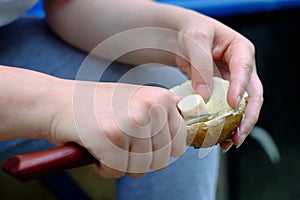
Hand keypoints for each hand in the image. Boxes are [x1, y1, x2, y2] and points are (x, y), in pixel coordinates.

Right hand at [48, 79, 185, 177]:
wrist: (58, 100)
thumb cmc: (99, 106)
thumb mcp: (137, 102)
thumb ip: (162, 117)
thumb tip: (186, 138)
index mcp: (162, 98)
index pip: (180, 144)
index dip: (160, 152)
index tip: (141, 146)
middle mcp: (151, 107)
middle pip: (161, 160)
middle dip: (139, 161)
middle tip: (120, 146)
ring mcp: (132, 121)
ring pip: (141, 169)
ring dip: (122, 165)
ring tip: (108, 146)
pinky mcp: (110, 137)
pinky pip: (118, 171)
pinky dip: (106, 168)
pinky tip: (96, 151)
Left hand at [175, 12, 262, 148]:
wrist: (182, 37)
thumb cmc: (192, 32)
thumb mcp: (195, 41)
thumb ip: (201, 66)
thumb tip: (204, 96)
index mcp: (240, 50)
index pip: (244, 70)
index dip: (240, 88)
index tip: (232, 105)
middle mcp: (241, 68)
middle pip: (252, 95)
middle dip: (247, 117)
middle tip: (237, 135)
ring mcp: (232, 82)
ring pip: (241, 106)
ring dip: (237, 125)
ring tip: (228, 142)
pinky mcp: (221, 92)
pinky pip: (225, 109)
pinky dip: (223, 123)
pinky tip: (217, 136)